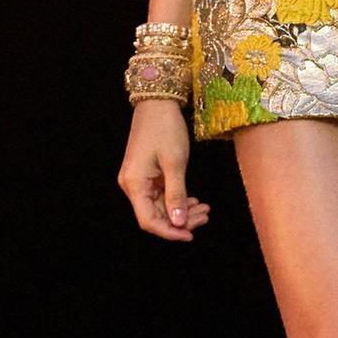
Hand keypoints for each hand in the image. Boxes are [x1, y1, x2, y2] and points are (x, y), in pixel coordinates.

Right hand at [117, 101, 211, 241]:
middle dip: (180, 221)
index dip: (170, 232)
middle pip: (154, 216)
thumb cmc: (166, 129)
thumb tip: (179, 223)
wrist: (157, 103)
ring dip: (181, 211)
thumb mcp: (175, 164)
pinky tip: (194, 200)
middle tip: (205, 216)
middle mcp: (132, 186)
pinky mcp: (145, 175)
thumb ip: (177, 195)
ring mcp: (138, 180)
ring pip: (159, 207)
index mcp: (135, 184)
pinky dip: (177, 200)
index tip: (191, 234)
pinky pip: (160, 195)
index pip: (149, 221)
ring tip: (204, 209)